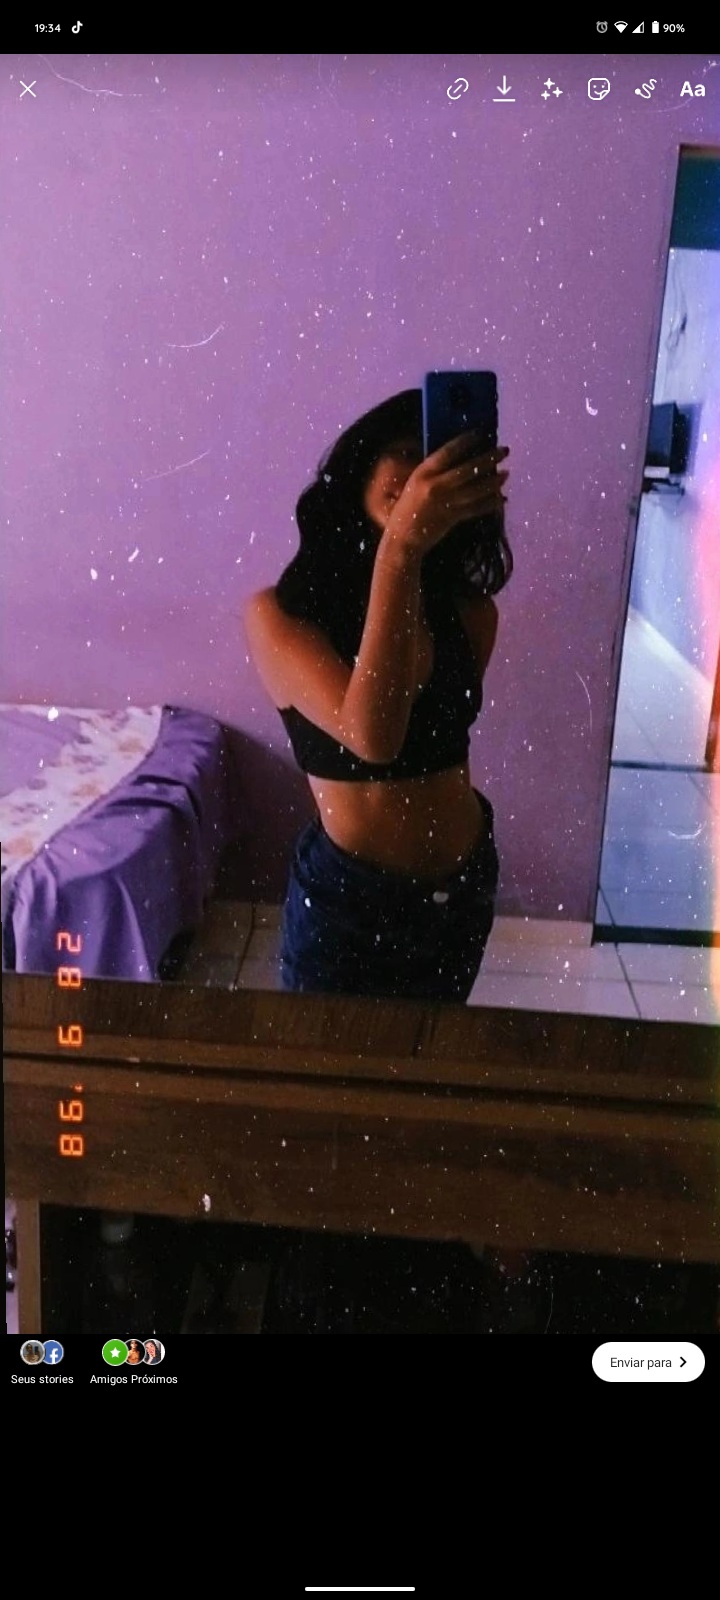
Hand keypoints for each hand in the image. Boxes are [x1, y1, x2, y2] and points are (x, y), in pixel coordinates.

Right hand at [384, 433, 508, 556]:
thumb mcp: (416, 483)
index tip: (480, 433)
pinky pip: (477, 508)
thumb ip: (434, 472)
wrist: (402, 538)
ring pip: (477, 489)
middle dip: (489, 458)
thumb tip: (461, 459)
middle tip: (504, 451)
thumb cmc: (408, 508)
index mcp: (424, 472)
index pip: (448, 451)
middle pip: (469, 469)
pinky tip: (501, 498)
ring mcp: (446, 502)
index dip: (466, 441)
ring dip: (494, 481)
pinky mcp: (453, 517)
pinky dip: (490, 503)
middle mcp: (436, 485)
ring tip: (506, 473)